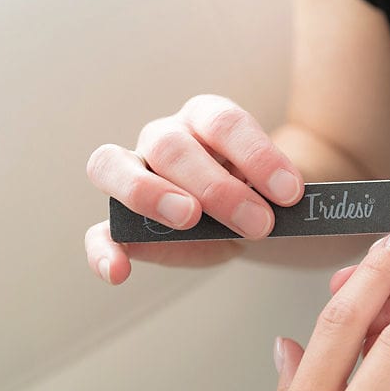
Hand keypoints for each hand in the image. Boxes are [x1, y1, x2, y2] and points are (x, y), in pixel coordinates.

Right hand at [84, 94, 303, 283]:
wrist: (255, 216)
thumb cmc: (264, 194)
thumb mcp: (279, 190)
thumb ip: (277, 194)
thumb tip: (286, 205)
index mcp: (208, 119)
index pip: (224, 123)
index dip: (257, 156)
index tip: (291, 193)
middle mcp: (166, 137)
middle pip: (172, 147)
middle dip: (217, 188)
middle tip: (259, 223)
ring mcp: (135, 173)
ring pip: (115, 166)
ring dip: (151, 194)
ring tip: (189, 219)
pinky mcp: (122, 220)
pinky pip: (99, 231)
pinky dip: (103, 250)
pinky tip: (119, 272)